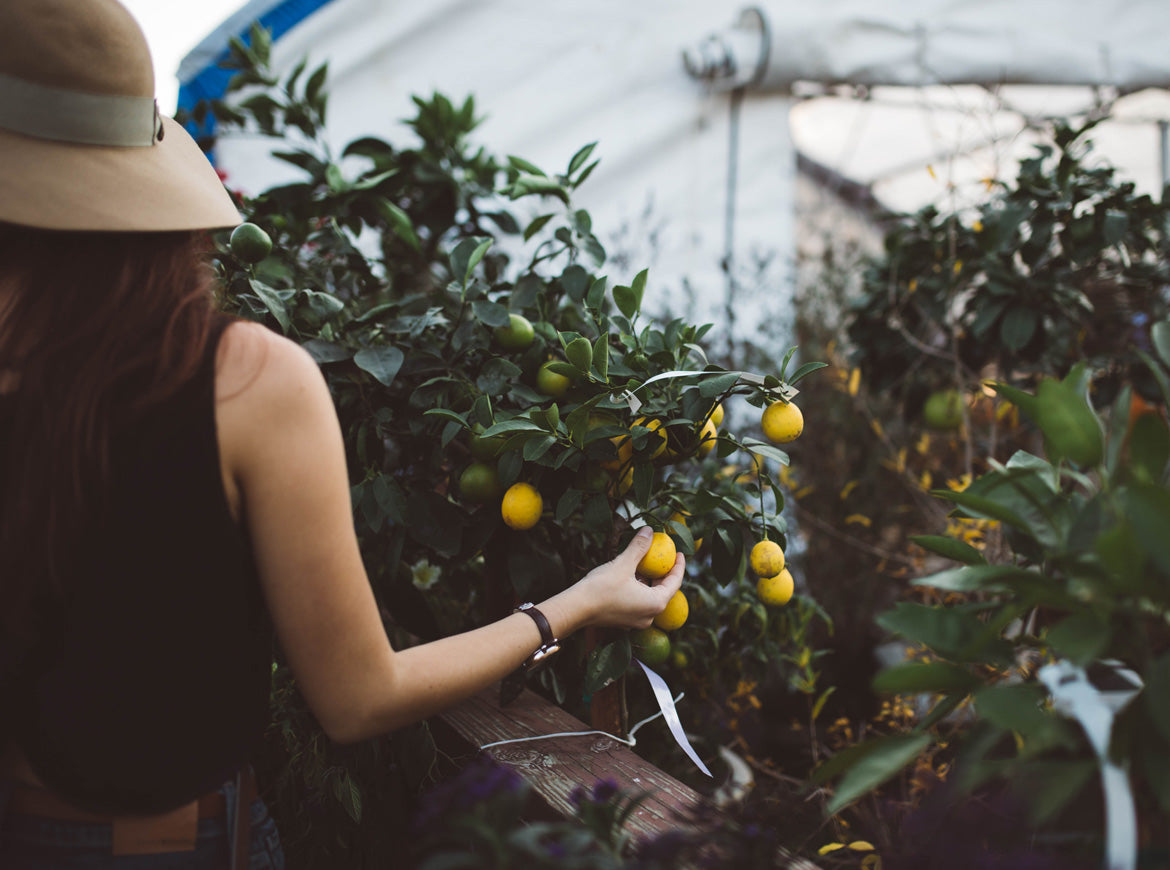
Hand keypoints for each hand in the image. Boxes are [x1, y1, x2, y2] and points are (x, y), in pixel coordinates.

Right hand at [566, 527, 684, 630]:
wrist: (576, 608)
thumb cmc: (601, 587)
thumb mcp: (623, 563)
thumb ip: (639, 547)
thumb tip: (649, 530)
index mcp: (656, 603)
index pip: (675, 582)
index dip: (679, 566)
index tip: (680, 553)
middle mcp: (650, 616)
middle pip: (663, 591)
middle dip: (663, 573)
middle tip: (663, 557)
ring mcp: (636, 622)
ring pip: (650, 598)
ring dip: (649, 582)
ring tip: (645, 565)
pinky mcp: (624, 622)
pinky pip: (638, 604)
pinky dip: (639, 590)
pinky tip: (631, 578)